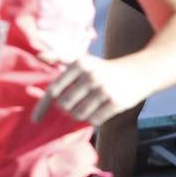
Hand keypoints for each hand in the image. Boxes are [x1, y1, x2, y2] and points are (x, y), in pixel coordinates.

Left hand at [32, 53, 146, 126]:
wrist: (140, 72)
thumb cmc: (105, 69)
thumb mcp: (84, 59)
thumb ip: (60, 57)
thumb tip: (39, 56)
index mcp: (80, 64)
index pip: (54, 90)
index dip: (42, 106)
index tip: (35, 119)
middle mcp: (91, 76)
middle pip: (65, 105)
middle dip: (67, 109)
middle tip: (77, 104)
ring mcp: (104, 90)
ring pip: (79, 115)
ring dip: (80, 115)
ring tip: (89, 107)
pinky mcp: (116, 102)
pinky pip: (94, 120)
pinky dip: (94, 119)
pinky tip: (100, 111)